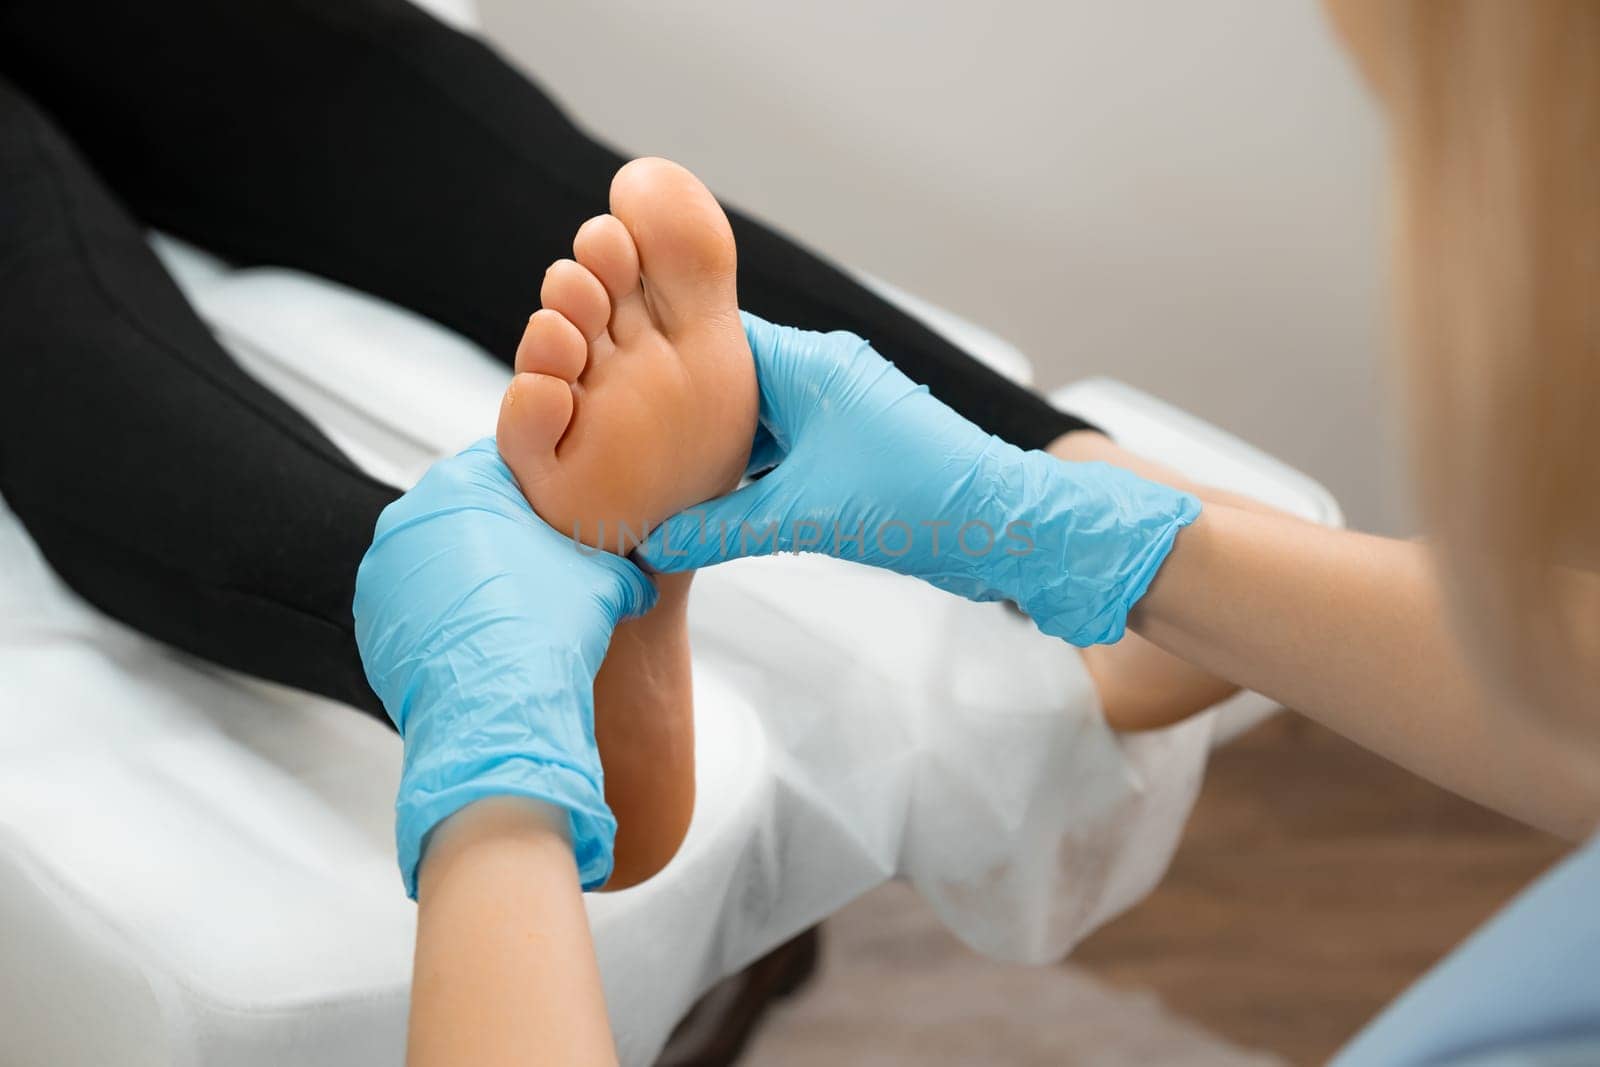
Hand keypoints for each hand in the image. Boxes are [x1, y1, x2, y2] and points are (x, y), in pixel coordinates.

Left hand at [355, 438, 656, 897]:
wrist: (499, 711)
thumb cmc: (551, 628)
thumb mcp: (607, 576)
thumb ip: (616, 551)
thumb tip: (638, 569)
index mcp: (460, 482)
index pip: (507, 464)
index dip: (544, 491)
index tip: (564, 519)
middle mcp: (407, 515)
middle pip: (466, 511)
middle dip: (501, 535)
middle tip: (541, 567)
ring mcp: (381, 572)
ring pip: (437, 559)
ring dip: (470, 577)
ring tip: (511, 613)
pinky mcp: (371, 622)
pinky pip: (415, 607)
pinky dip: (445, 618)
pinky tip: (482, 644)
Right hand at [639, 313, 1199, 646]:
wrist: (1008, 528)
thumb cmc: (919, 503)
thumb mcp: (804, 517)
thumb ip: (721, 528)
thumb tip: (651, 542)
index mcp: (812, 365)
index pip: (716, 341)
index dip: (661, 361)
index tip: (609, 384)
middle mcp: (825, 375)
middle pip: (731, 380)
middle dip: (680, 410)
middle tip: (619, 438)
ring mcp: (842, 411)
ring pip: (758, 418)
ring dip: (717, 446)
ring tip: (656, 474)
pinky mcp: (855, 447)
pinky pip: (785, 446)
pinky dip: (752, 468)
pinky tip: (715, 498)